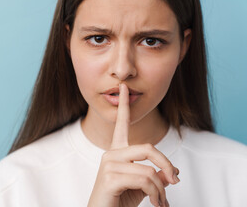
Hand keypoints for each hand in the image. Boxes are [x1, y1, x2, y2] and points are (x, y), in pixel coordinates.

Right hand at [87, 83, 179, 206]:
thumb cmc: (119, 201)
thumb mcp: (143, 186)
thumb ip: (155, 175)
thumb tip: (171, 172)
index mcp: (117, 153)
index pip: (121, 125)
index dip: (123, 106)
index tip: (124, 88)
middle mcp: (111, 154)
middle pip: (148, 148)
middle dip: (166, 165)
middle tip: (175, 181)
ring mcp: (108, 165)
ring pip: (150, 169)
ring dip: (161, 189)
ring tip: (160, 202)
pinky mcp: (109, 177)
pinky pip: (145, 180)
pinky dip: (156, 194)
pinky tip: (155, 203)